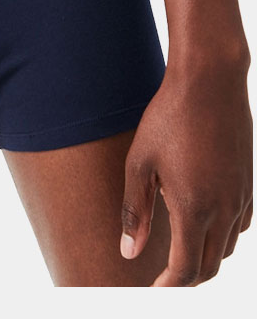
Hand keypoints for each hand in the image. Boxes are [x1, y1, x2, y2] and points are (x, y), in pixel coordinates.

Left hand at [120, 56, 251, 285]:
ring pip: (227, 247)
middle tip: (162, 276)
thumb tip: (129, 253)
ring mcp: (241, 196)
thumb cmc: (167, 119)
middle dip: (186, 277)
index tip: (152, 292)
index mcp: (193, 208)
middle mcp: (224, 209)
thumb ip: (136, 211)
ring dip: (205, 258)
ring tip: (180, 251)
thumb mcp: (140, 163)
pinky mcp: (249, 181)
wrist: (209, 83)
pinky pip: (240, 225)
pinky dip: (223, 236)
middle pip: (210, 265)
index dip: (168, 286)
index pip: (186, 269)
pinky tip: (205, 224)